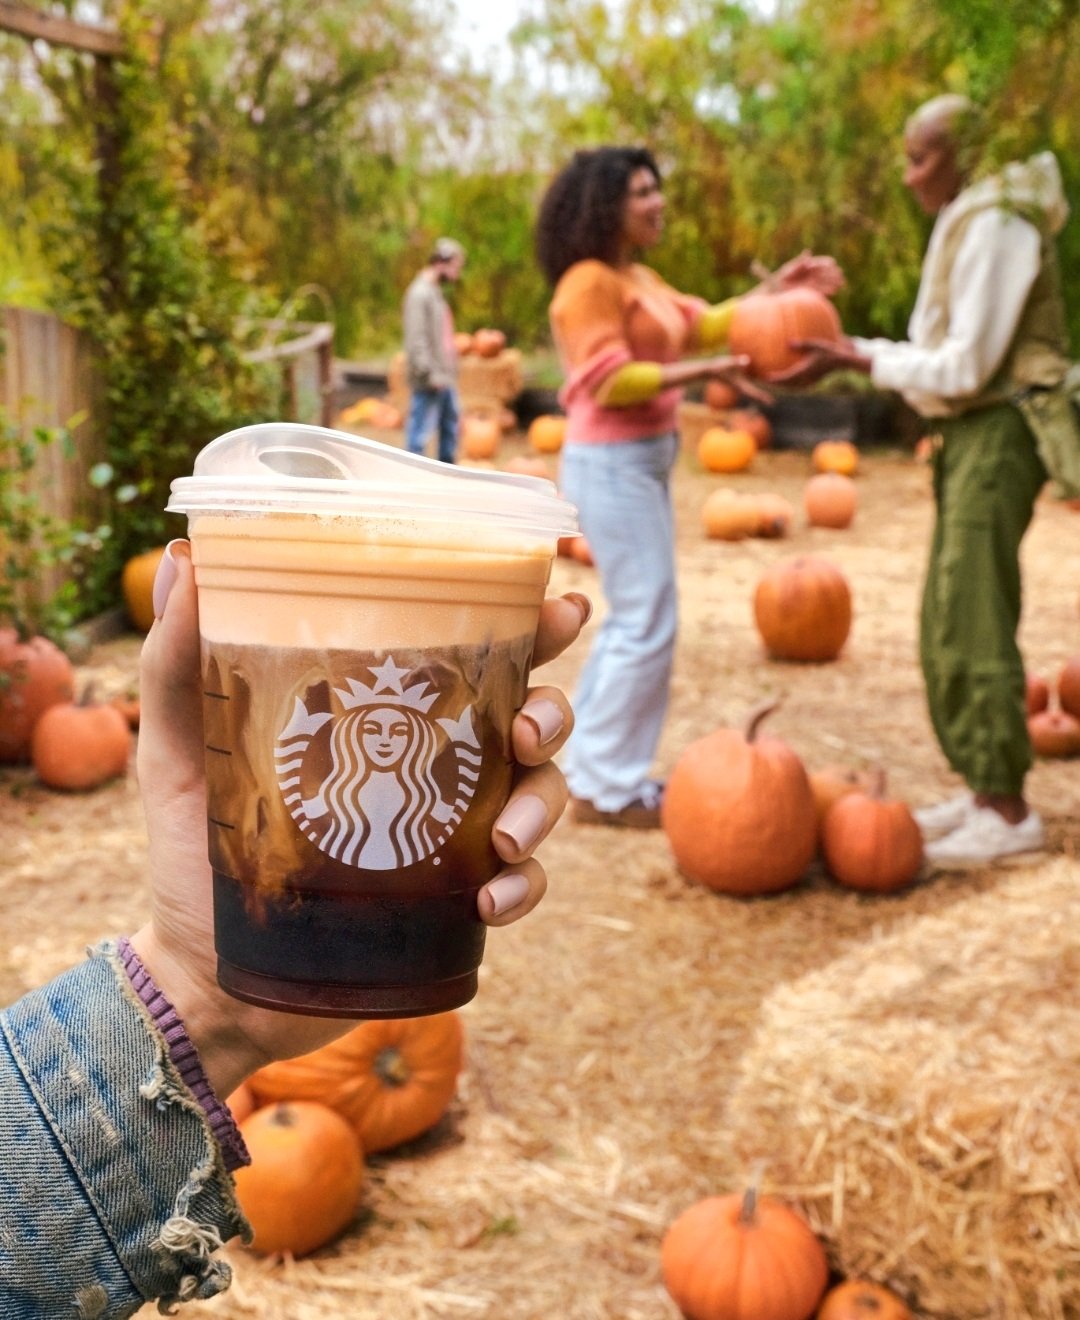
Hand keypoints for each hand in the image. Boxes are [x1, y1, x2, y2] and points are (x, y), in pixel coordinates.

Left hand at [129, 541, 589, 1093]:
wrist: (210, 978)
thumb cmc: (194, 855)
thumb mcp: (179, 752)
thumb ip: (177, 664)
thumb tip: (184, 560)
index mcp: (384, 716)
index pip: (466, 653)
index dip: (526, 625)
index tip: (559, 607)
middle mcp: (432, 763)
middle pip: (529, 714)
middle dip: (551, 711)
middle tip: (527, 729)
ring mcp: (452, 831)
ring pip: (543, 792)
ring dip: (543, 805)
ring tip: (503, 837)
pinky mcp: (459, 898)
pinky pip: (525, 881)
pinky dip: (525, 886)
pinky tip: (489, 901)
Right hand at [706, 354, 773, 405]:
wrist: (709, 370)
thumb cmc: (718, 366)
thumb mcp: (729, 363)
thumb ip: (738, 362)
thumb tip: (747, 360)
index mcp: (740, 384)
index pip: (753, 392)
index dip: (762, 396)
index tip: (771, 402)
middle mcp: (740, 385)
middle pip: (753, 393)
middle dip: (761, 397)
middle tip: (771, 402)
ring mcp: (737, 383)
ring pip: (750, 390)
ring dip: (757, 394)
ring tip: (765, 397)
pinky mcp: (735, 379)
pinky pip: (747, 384)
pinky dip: (752, 387)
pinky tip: (756, 382)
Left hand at [768, 250, 845, 297]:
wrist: (776, 290)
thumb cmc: (782, 276)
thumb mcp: (789, 268)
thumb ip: (799, 262)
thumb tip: (808, 252)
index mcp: (809, 265)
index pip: (822, 263)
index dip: (827, 263)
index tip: (832, 265)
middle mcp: (812, 273)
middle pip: (827, 272)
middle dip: (834, 273)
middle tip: (840, 274)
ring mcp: (813, 282)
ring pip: (826, 281)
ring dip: (834, 282)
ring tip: (842, 283)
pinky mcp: (811, 291)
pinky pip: (822, 290)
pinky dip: (829, 290)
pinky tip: (835, 290)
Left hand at [768, 337, 870, 387]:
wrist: (845, 361)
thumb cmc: (831, 350)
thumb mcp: (816, 345)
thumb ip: (802, 344)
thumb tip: (788, 342)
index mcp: (805, 372)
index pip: (786, 378)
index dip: (775, 379)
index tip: (765, 378)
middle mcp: (806, 379)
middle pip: (787, 385)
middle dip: (775, 384)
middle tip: (763, 380)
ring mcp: (810, 382)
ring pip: (792, 386)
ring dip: (783, 385)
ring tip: (772, 381)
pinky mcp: (813, 381)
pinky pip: (798, 384)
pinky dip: (791, 382)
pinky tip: (787, 377)